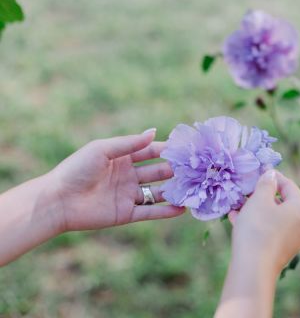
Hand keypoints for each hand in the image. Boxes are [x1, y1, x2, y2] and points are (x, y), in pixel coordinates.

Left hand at [48, 128, 184, 231]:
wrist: (58, 200)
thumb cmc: (77, 169)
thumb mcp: (103, 149)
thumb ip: (130, 143)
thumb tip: (155, 131)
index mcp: (122, 158)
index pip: (151, 151)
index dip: (168, 149)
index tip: (187, 148)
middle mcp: (129, 176)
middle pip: (158, 172)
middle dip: (176, 170)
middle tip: (196, 169)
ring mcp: (128, 195)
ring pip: (157, 193)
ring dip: (174, 191)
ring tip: (193, 189)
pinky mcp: (126, 214)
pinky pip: (150, 212)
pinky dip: (166, 211)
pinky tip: (182, 209)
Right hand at [215, 170, 299, 317]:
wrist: (253, 269)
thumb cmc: (258, 228)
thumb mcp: (259, 200)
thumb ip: (266, 183)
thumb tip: (271, 174)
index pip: (289, 186)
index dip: (273, 176)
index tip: (259, 171)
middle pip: (281, 203)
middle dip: (261, 196)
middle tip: (246, 191)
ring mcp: (291, 242)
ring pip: (273, 218)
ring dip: (255, 210)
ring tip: (236, 206)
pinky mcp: (279, 253)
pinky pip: (268, 232)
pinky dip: (255, 224)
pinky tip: (236, 220)